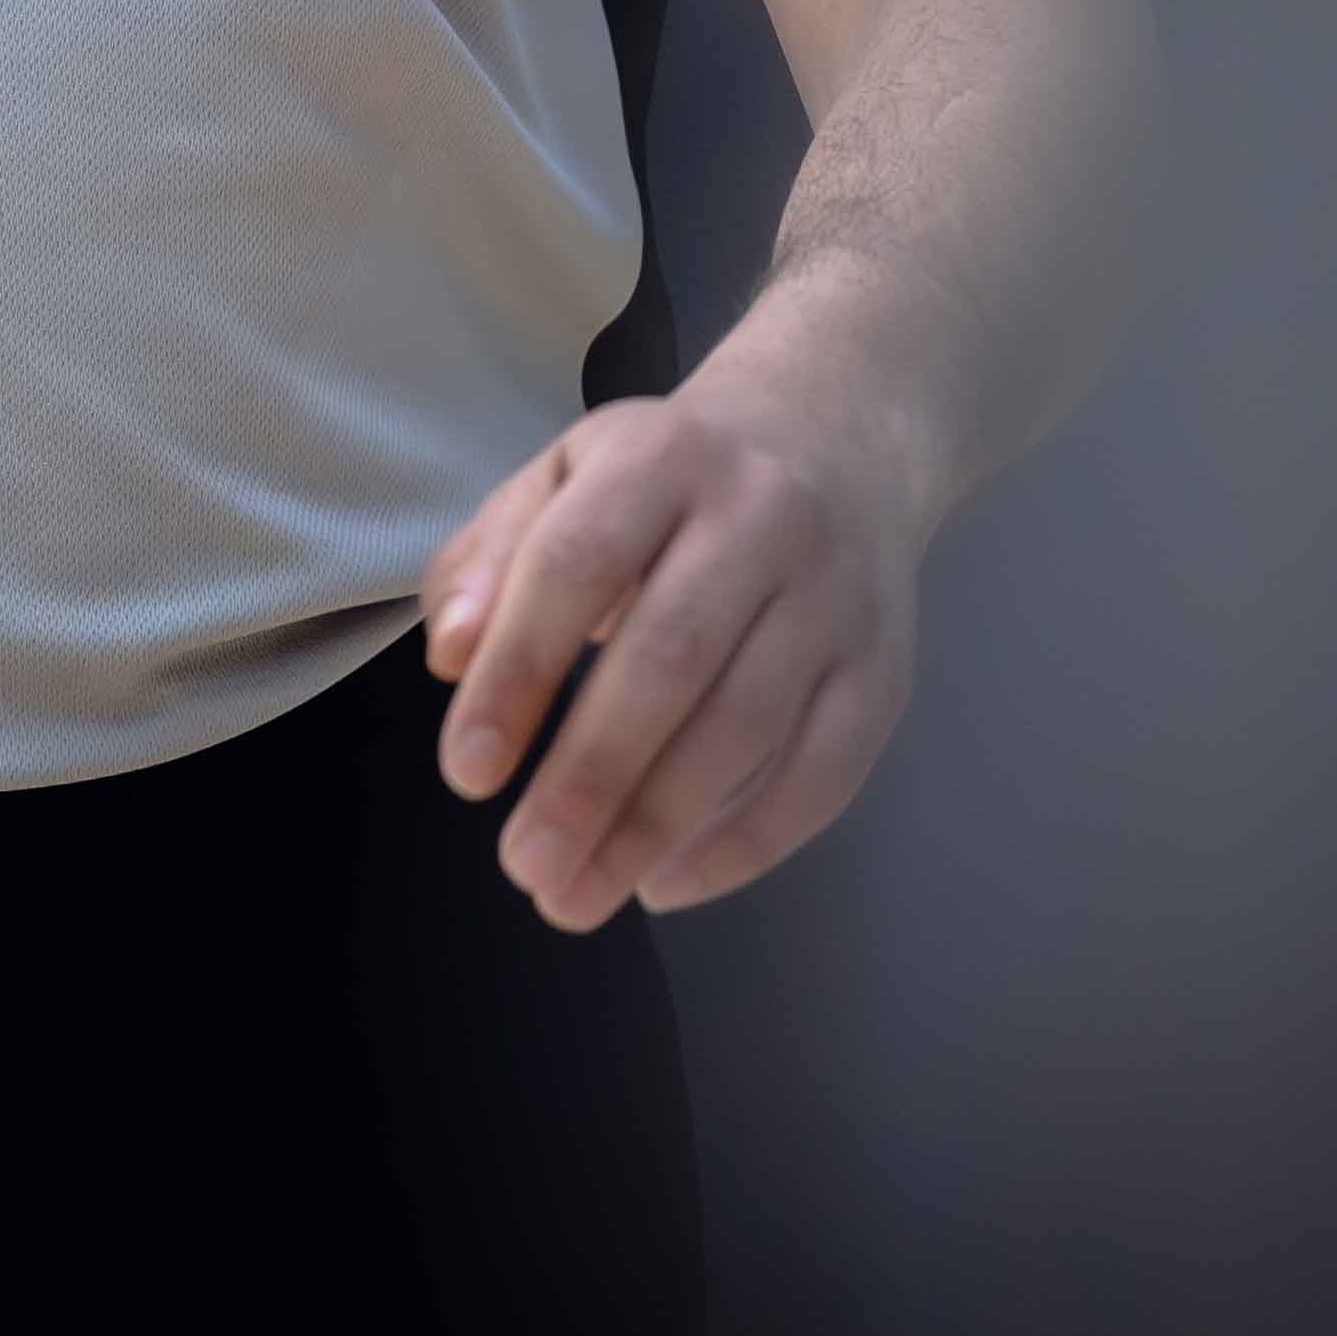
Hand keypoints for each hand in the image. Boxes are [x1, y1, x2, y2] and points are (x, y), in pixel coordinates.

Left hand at [416, 353, 927, 929]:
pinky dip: (743, 846)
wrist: (835, 442)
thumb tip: (452, 660)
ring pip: (746, 729)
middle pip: (670, 659)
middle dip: (589, 777)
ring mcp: (836, 596)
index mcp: (662, 455)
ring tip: (576, 894)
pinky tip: (666, 881)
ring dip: (655, 829)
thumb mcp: (565, 475)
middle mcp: (762, 516)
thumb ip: (491, 558)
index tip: (468, 773)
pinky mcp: (884, 670)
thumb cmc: (667, 477)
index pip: (578, 564)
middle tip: (523, 865)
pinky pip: (821, 777)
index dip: (519, 672)